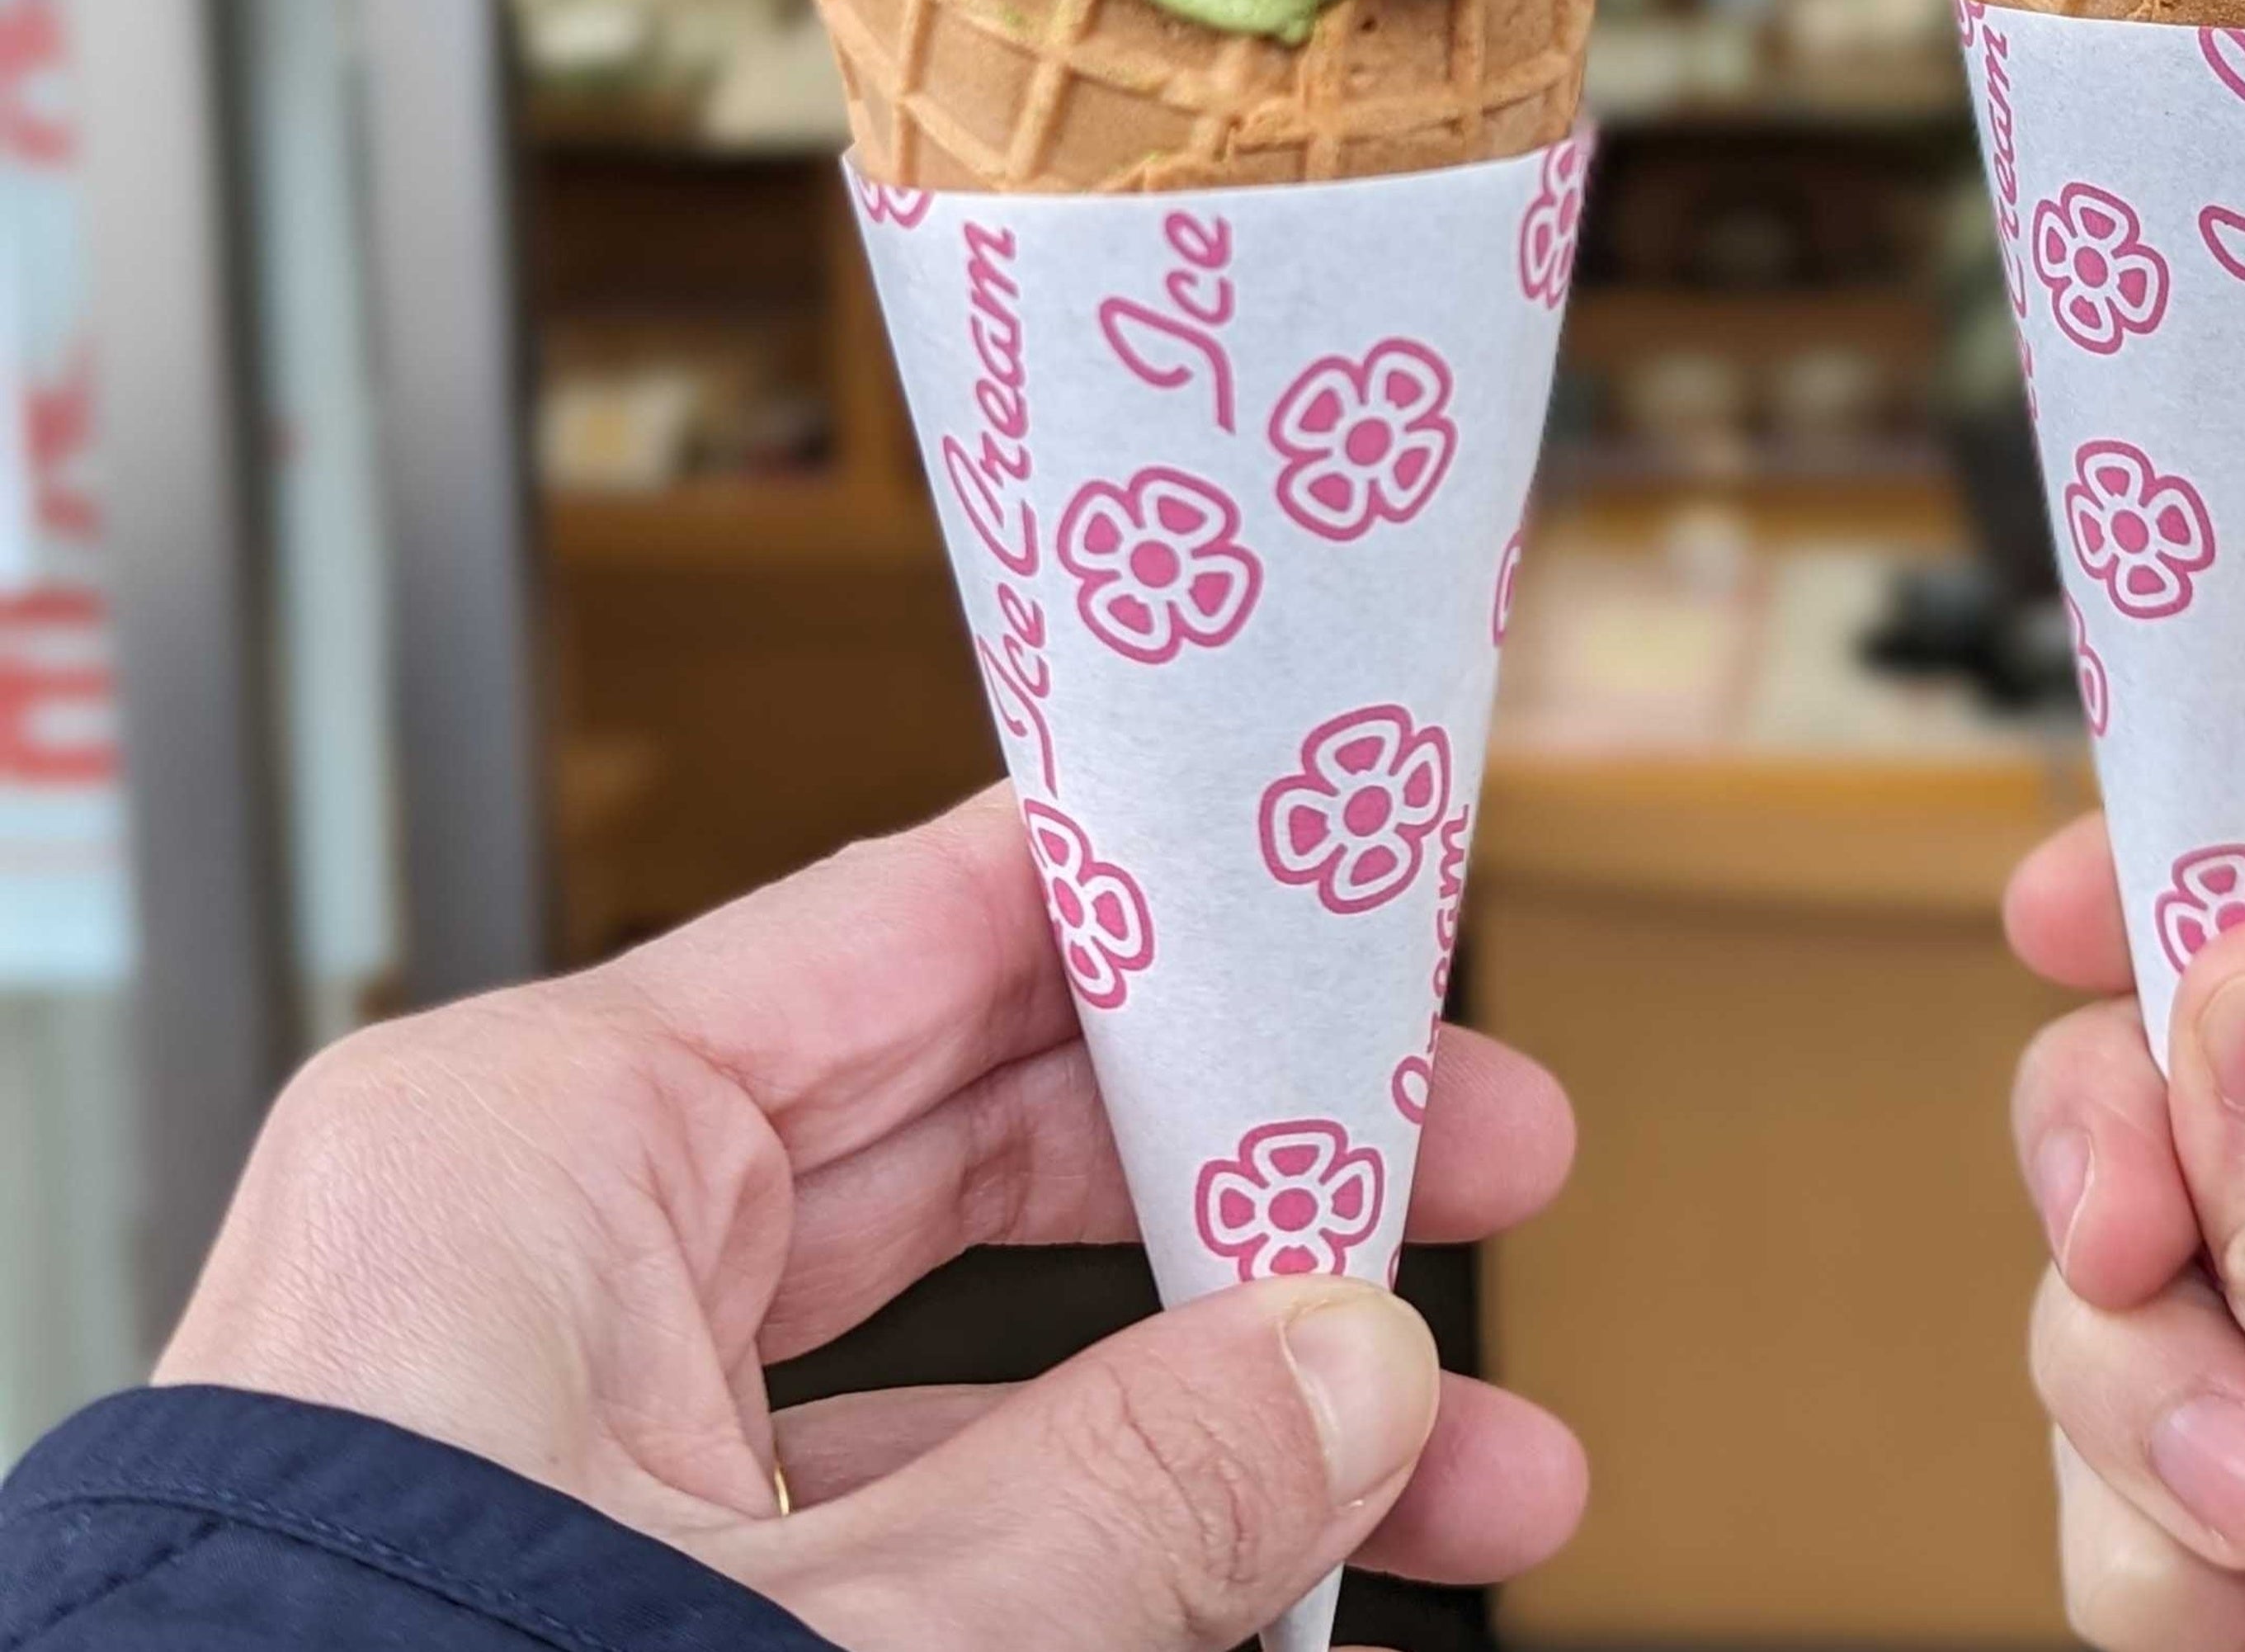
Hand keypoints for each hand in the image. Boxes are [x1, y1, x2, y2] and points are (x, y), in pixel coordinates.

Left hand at [161, 791, 1583, 1651]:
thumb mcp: (843, 1637)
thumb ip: (1131, 1492)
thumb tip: (1360, 1381)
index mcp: (542, 1140)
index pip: (932, 919)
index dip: (1169, 908)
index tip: (1342, 908)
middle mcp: (546, 1243)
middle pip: (988, 1128)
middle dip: (1247, 1180)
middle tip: (1461, 1164)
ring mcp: (572, 1421)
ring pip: (968, 1345)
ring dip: (1211, 1402)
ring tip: (1456, 1456)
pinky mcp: (598, 1572)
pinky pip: (887, 1504)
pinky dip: (1077, 1530)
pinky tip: (1269, 1575)